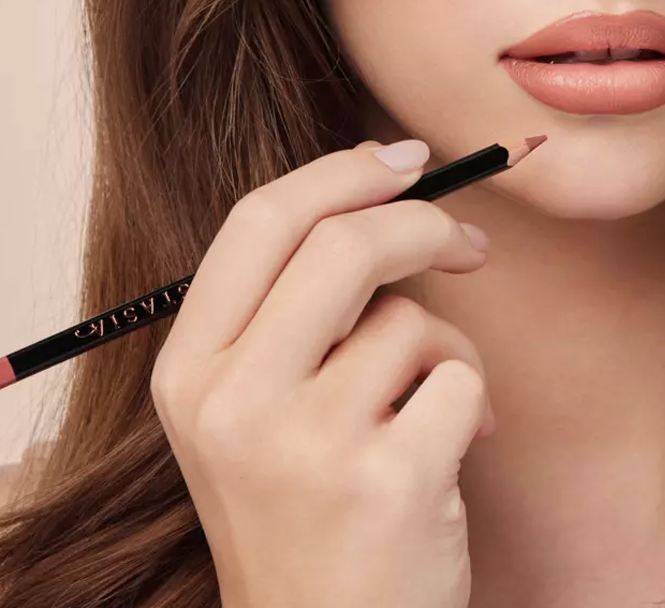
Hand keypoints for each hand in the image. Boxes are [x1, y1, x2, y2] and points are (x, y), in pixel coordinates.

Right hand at [150, 138, 493, 607]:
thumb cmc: (305, 504)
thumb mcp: (260, 405)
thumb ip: (300, 308)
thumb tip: (386, 187)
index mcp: (191, 369)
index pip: (261, 221)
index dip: (341, 174)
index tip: (404, 161)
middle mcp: (232, 401)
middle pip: (343, 244)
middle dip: (423, 224)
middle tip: (470, 243)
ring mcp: (304, 444)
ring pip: (412, 319)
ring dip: (448, 350)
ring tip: (434, 405)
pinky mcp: (386, 482)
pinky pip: (460, 379)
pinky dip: (471, 401)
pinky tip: (451, 452)